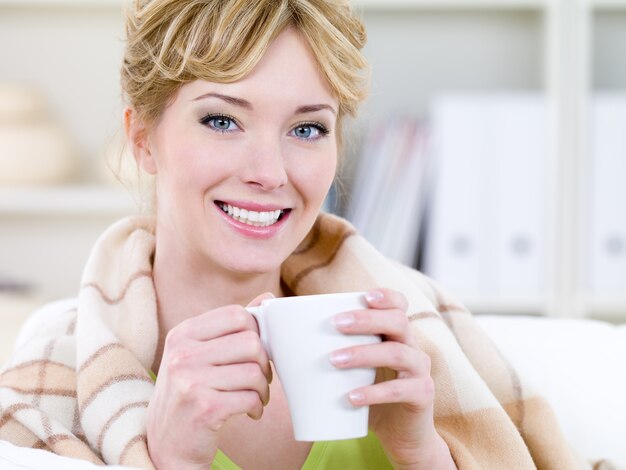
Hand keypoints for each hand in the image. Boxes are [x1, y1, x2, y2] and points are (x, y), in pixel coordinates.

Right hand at [146, 294, 272, 469]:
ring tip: (255, 397)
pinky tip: (249, 412)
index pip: (237, 315)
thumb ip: (231, 328)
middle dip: (264, 363)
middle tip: (259, 379)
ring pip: (254, 371)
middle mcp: (182, 354)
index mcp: (183, 333)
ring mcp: (190, 380)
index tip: (254, 352)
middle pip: (250, 342)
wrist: (166, 445)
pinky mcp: (204, 407)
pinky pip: (250, 397)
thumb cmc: (189, 394)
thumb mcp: (200, 355)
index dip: (255, 332)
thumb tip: (267, 299)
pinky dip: (257, 407)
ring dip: (263, 389)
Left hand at [330, 288, 454, 468]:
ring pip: (398, 353)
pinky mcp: (421, 396)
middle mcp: (412, 346)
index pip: (400, 304)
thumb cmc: (368, 396)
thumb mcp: (352, 371)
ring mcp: (420, 371)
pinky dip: (374, 393)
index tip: (363, 295)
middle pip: (398, 321)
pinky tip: (352, 397)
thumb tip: (276, 336)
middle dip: (366, 319)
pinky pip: (400, 390)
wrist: (401, 437)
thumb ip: (327, 350)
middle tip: (336, 323)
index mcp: (395, 335)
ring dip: (364, 353)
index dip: (386, 296)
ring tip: (334, 360)